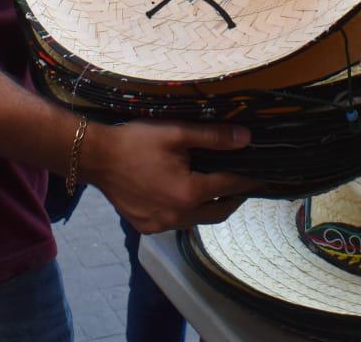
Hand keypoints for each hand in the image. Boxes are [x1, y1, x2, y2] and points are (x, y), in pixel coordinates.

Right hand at [81, 120, 259, 233]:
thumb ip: (213, 137)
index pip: (229, 186)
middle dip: (234, 198)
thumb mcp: (176, 133)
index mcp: (188, 193)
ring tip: (214, 188)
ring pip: (199, 220)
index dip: (248, 179)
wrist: (96, 157)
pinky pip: (178, 223)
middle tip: (242, 183)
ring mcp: (162, 225)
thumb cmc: (136, 141)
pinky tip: (183, 195)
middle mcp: (178, 216)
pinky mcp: (148, 228)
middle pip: (219, 212)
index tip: (263, 175)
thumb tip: (247, 139)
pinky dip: (187, 212)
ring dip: (210, 207)